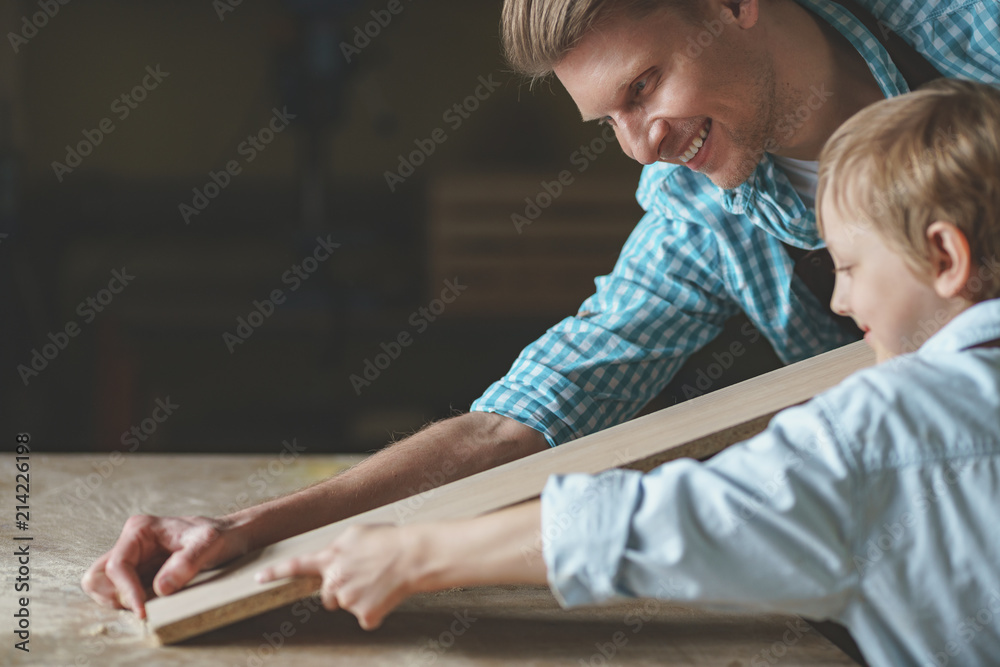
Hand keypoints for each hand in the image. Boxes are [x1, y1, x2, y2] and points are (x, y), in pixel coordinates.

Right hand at [81, 515, 246, 618]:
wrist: (230, 537)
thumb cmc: (219, 535)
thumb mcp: (209, 545)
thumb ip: (186, 563)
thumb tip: (161, 588)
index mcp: (141, 530)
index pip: (117, 565)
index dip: (126, 590)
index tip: (142, 610)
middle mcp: (131, 543)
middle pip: (98, 576)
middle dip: (115, 595)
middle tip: (141, 606)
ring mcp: (133, 559)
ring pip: (102, 586)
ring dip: (118, 600)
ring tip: (145, 606)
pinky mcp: (139, 573)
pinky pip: (118, 592)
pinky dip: (127, 601)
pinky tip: (150, 603)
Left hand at [256, 524, 421, 629]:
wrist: (414, 556)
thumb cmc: (390, 541)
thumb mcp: (357, 534)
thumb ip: (338, 548)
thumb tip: (333, 559)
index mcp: (332, 557)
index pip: (296, 566)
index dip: (275, 573)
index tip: (257, 578)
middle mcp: (334, 579)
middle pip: (328, 597)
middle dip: (341, 591)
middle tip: (364, 576)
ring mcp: (348, 599)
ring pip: (348, 606)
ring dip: (360, 599)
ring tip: (379, 581)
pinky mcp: (364, 614)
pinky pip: (367, 618)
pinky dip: (376, 610)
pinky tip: (387, 594)